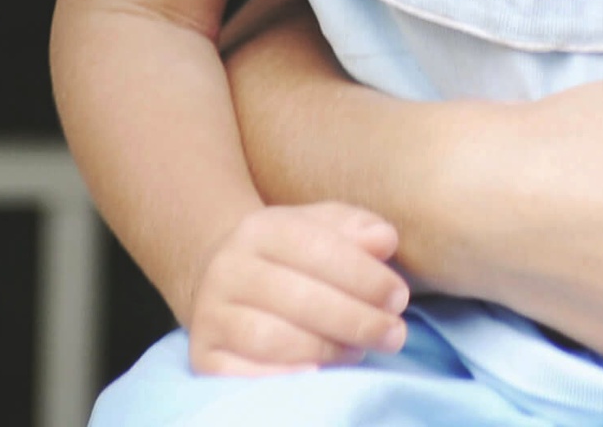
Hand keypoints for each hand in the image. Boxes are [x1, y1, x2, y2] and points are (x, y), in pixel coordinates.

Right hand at [185, 203, 410, 376]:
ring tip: (360, 351)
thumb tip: (385, 241)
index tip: (399, 298)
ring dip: (326, 349)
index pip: (316, 249)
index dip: (364, 276)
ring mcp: (209, 314)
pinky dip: (284, 376)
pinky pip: (242, 374)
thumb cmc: (291, 254)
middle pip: (297, 298)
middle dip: (355, 320)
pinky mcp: (203, 356)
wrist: (223, 278)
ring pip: (271, 338)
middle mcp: (228, 268)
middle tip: (394, 334)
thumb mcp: (323, 226)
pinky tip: (320, 373)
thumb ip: (356, 228)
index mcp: (262, 229)